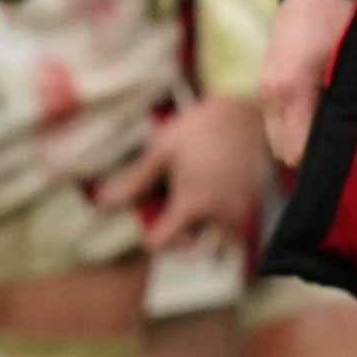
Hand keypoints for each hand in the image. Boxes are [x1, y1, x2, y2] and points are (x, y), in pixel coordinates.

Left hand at [111, 93, 267, 250]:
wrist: (243, 110)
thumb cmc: (199, 128)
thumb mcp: (160, 152)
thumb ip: (133, 182)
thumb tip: (104, 203)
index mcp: (193, 204)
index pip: (163, 243)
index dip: (149, 236)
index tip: (148, 219)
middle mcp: (220, 213)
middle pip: (194, 246)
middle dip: (181, 237)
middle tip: (172, 214)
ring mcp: (240, 208)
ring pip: (218, 238)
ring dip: (203, 230)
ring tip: (194, 205)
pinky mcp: (252, 200)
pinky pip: (234, 223)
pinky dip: (220, 217)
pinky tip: (212, 189)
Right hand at [258, 0, 353, 170]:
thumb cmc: (341, 17)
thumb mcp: (352, 60)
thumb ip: (347, 101)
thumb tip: (348, 139)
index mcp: (291, 90)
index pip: (300, 151)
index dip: (324, 160)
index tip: (348, 159)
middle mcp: (270, 95)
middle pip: (285, 151)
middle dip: (311, 154)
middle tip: (344, 146)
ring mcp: (264, 89)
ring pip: (278, 139)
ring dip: (301, 140)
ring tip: (332, 131)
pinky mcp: (266, 84)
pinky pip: (277, 122)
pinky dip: (294, 126)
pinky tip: (318, 117)